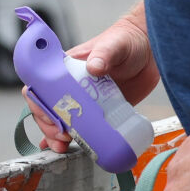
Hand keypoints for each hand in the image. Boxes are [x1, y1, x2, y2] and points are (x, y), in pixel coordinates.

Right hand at [22, 5, 158, 154]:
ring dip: (56, 136)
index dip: (38, 102)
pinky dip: (72, 139)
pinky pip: (82, 127)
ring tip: (64, 147)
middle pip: (47, 108)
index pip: (40, 85)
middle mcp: (71, 85)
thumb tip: (93, 68)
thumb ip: (104, 54)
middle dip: (48, 125)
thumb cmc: (127, 41)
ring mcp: (85, 100)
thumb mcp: (114, 45)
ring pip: (60, 120)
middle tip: (63, 135)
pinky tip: (65, 150)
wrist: (151, 50)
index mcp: (66, 68)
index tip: (49, 115)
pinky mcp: (100, 111)